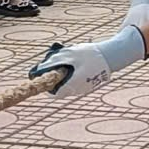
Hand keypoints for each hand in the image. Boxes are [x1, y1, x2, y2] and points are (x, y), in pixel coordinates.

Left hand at [30, 24, 148, 91]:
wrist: (110, 55)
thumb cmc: (89, 54)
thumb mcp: (68, 54)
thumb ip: (53, 62)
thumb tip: (38, 70)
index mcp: (72, 84)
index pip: (54, 93)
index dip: (47, 85)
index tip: (45, 74)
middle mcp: (78, 90)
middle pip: (60, 89)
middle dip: (55, 77)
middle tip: (56, 62)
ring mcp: (84, 88)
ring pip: (67, 85)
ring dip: (63, 75)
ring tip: (69, 60)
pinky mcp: (88, 84)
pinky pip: (75, 81)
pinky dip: (71, 73)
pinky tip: (77, 62)